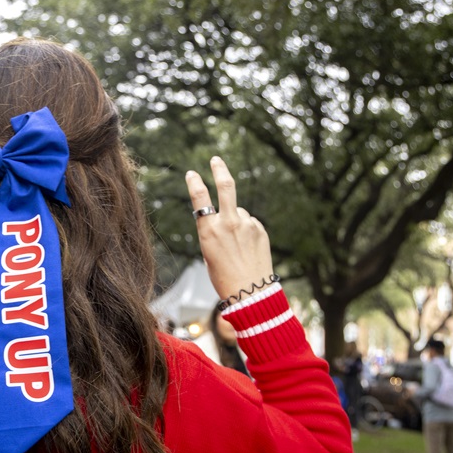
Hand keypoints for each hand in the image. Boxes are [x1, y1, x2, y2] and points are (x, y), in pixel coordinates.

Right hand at [184, 156, 274, 300]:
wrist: (250, 292)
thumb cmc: (224, 276)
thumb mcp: (209, 253)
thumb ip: (214, 230)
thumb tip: (226, 215)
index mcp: (209, 231)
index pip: (199, 198)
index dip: (194, 183)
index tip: (192, 173)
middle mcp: (228, 223)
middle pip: (226, 186)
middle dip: (220, 169)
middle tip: (216, 160)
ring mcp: (247, 225)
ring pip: (239, 212)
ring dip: (236, 220)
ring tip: (237, 245)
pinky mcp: (260, 229)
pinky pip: (250, 223)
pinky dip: (247, 230)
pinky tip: (247, 248)